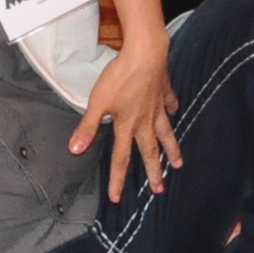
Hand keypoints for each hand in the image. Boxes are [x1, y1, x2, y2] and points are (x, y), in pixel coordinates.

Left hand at [74, 38, 181, 202]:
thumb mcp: (98, 103)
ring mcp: (157, 106)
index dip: (118, 179)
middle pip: (149, 151)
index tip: (118, 198)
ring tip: (178, 164)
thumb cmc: (120, 77)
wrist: (145, 54)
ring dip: (171, 149)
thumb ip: (88, 127)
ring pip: (166, 132)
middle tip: (159, 189)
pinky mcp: (164, 90)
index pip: (120, 158)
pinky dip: (172, 108)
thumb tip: (75, 151)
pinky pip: (169, 102)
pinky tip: (175, 110)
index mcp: (127, 126)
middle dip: (153, 172)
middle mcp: (145, 121)